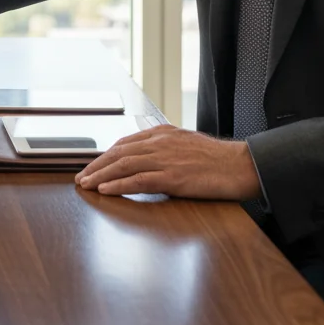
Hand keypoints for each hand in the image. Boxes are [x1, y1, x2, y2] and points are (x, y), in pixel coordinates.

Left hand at [74, 124, 261, 200]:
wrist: (242, 165)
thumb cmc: (218, 158)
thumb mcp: (186, 144)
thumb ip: (166, 148)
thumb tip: (149, 159)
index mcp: (162, 133)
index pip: (125, 143)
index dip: (106, 155)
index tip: (93, 165)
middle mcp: (159, 142)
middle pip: (118, 152)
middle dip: (96, 165)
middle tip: (81, 177)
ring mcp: (165, 159)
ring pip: (123, 165)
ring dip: (100, 175)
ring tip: (86, 184)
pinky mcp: (173, 176)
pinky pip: (139, 180)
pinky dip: (119, 185)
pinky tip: (106, 190)